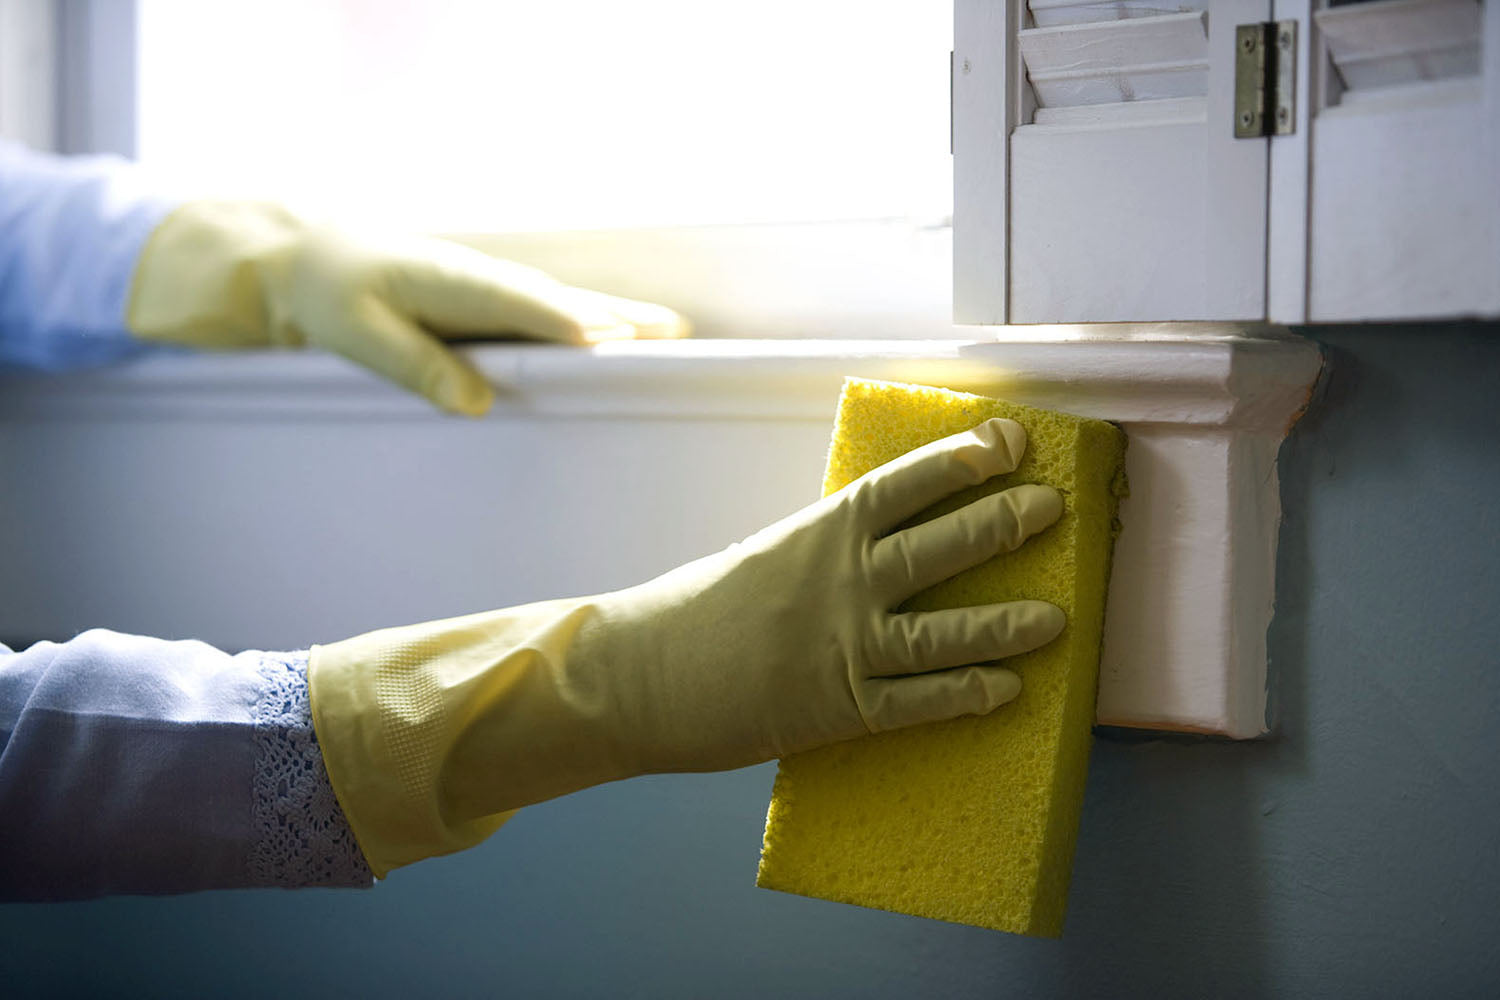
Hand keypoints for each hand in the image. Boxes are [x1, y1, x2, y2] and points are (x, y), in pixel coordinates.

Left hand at [127, 201, 687, 414]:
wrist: (309, 258)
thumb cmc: (330, 293)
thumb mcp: (355, 333)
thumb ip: (414, 364)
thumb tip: (474, 401)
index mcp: (446, 281)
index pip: (513, 301)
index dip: (557, 319)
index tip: (601, 335)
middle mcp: (479, 278)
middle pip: (555, 300)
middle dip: (612, 315)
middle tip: (668, 331)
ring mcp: (488, 287)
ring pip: (559, 303)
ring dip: (612, 316)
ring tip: (666, 331)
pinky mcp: (487, 301)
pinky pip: (545, 313)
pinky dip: (586, 321)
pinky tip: (617, 336)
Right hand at [310, 417, 1066, 875]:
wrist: (636, 676)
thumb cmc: (696, 613)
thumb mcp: (765, 558)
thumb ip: (827, 550)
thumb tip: (886, 540)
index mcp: (817, 533)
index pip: (903, 485)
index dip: (961, 460)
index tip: (1009, 440)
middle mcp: (839, 582)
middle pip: (940, 546)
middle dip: (1003, 522)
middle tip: (1053, 506)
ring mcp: (842, 645)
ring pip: (944, 629)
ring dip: (1006, 621)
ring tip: (1058, 616)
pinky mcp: (838, 707)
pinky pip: (918, 702)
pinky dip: (966, 696)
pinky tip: (1008, 691)